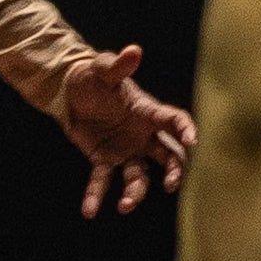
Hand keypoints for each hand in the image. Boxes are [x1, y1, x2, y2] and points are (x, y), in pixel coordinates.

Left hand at [60, 44, 194, 217]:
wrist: (68, 91)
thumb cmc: (91, 77)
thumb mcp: (101, 70)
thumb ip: (117, 65)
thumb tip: (134, 50)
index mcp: (147, 111)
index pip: (174, 121)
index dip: (185, 131)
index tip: (192, 144)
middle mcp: (142, 134)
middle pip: (167, 155)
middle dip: (174, 171)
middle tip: (170, 185)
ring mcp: (125, 150)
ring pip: (139, 176)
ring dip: (135, 193)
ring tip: (125, 205)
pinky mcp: (104, 160)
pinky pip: (103, 181)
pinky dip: (96, 196)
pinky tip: (89, 210)